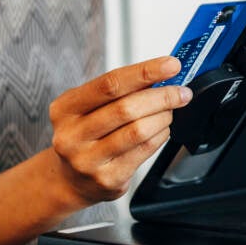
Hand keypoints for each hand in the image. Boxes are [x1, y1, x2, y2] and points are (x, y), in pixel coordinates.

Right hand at [49, 56, 192, 202]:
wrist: (71, 179)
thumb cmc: (85, 135)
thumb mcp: (88, 108)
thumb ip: (118, 92)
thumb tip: (159, 74)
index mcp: (65, 109)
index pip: (110, 84)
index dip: (144, 72)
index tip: (170, 65)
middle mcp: (71, 135)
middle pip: (126, 108)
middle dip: (161, 96)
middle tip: (181, 91)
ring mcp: (88, 160)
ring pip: (137, 131)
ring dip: (163, 116)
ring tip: (171, 110)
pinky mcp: (108, 179)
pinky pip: (143, 151)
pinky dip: (160, 135)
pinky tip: (162, 129)